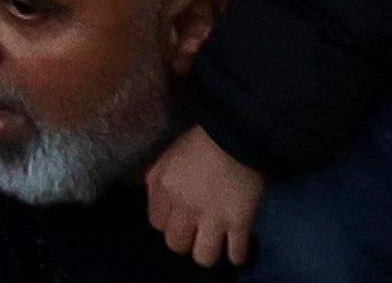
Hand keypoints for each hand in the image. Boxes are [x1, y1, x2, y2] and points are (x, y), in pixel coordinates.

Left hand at [144, 125, 266, 265]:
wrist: (236, 133)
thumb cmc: (199, 142)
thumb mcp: (166, 157)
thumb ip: (155, 181)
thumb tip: (152, 202)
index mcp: (163, 188)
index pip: (157, 224)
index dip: (168, 223)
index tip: (178, 219)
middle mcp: (184, 207)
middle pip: (176, 245)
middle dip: (185, 241)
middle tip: (196, 233)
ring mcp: (213, 217)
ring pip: (204, 257)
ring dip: (208, 253)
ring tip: (215, 245)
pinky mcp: (239, 222)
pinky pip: (236, 254)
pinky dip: (236, 256)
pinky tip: (236, 251)